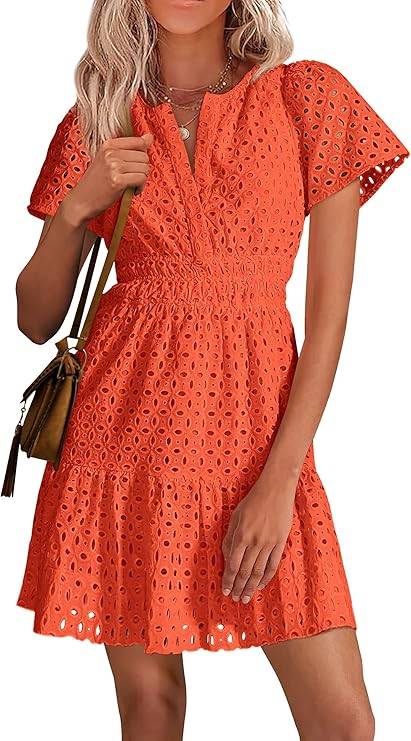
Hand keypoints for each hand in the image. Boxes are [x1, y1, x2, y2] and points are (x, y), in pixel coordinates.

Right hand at [61, 131, 154, 226]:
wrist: (81, 201)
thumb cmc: (96, 183)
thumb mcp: (108, 160)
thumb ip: (129, 149)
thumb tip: (149, 137)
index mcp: (108, 145)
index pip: (138, 141)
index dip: (142, 155)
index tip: (136, 165)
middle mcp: (111, 153)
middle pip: (144, 156)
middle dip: (142, 170)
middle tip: (132, 178)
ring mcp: (113, 166)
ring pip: (145, 168)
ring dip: (142, 180)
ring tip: (131, 185)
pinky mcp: (117, 180)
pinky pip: (141, 179)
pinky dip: (140, 187)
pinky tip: (132, 191)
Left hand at [221, 468, 296, 603]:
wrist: (275, 490)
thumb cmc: (253, 501)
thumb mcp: (235, 516)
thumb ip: (230, 538)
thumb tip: (227, 558)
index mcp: (241, 535)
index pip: (233, 564)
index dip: (229, 580)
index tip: (225, 590)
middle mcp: (255, 542)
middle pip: (245, 571)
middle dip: (239, 587)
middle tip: (235, 598)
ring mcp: (269, 543)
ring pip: (259, 571)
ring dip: (251, 586)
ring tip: (246, 597)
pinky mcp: (281, 542)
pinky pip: (273, 564)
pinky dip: (267, 577)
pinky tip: (261, 585)